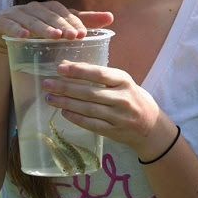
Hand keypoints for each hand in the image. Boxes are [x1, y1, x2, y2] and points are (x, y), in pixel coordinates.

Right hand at [0, 0, 113, 49]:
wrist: (2, 42)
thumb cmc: (36, 35)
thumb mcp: (60, 30)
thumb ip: (83, 23)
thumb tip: (111, 17)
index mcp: (49, 8)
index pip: (63, 12)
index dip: (73, 22)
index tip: (83, 35)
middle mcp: (33, 7)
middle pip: (49, 15)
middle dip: (61, 25)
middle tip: (72, 37)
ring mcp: (16, 13)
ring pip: (31, 19)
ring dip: (43, 27)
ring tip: (54, 37)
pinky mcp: (0, 21)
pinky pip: (8, 24)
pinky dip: (15, 28)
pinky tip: (23, 35)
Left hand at [42, 61, 160, 154]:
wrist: (150, 124)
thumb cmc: (130, 96)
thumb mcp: (119, 80)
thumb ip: (95, 73)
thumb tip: (66, 65)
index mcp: (124, 80)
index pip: (99, 74)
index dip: (79, 71)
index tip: (60, 68)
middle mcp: (122, 98)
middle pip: (90, 92)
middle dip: (66, 88)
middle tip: (47, 84)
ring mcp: (118, 116)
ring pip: (88, 109)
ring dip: (66, 103)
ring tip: (50, 98)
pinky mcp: (114, 131)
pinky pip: (91, 124)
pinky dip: (76, 118)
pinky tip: (63, 112)